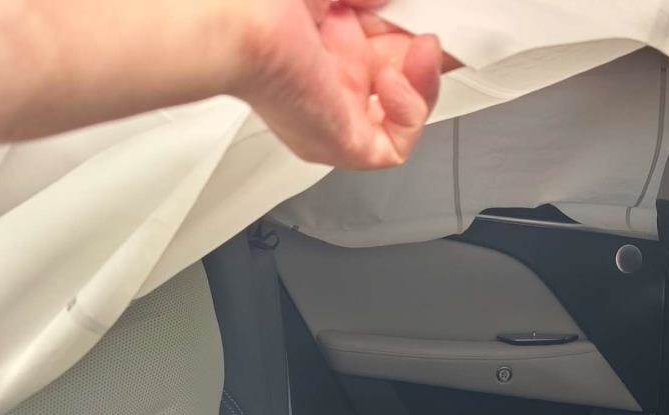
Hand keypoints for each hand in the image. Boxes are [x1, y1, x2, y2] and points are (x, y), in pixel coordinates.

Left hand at [237, 0, 446, 169]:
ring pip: (403, 114)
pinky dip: (409, 112)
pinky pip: (394, 147)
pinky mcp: (342, 142)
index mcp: (322, 38)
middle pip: (401, 77)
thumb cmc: (259, 3)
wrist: (233, 22)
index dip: (415, 30)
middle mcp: (330, 78)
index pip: (387, 42)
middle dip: (427, 55)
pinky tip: (392, 80)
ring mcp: (336, 112)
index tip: (433, 15)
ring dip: (425, 81)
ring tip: (423, 49)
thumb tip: (396, 3)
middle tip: (436, 30)